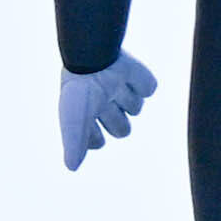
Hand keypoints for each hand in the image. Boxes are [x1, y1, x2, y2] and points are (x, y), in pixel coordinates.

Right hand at [58, 53, 158, 170]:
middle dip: (116, 121)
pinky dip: (142, 82)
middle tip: (104, 103)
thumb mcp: (73, 121)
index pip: (96, 141)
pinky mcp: (139, 76)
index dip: (94, 138)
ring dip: (127, 99)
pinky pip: (149, 87)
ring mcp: (121, 88)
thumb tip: (72, 167)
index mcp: (86, 113)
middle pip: (122, 130)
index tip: (89, 124)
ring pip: (136, 108)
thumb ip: (75, 144)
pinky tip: (128, 75)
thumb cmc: (79, 90)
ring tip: (113, 85)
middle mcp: (104, 102)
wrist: (94, 53)